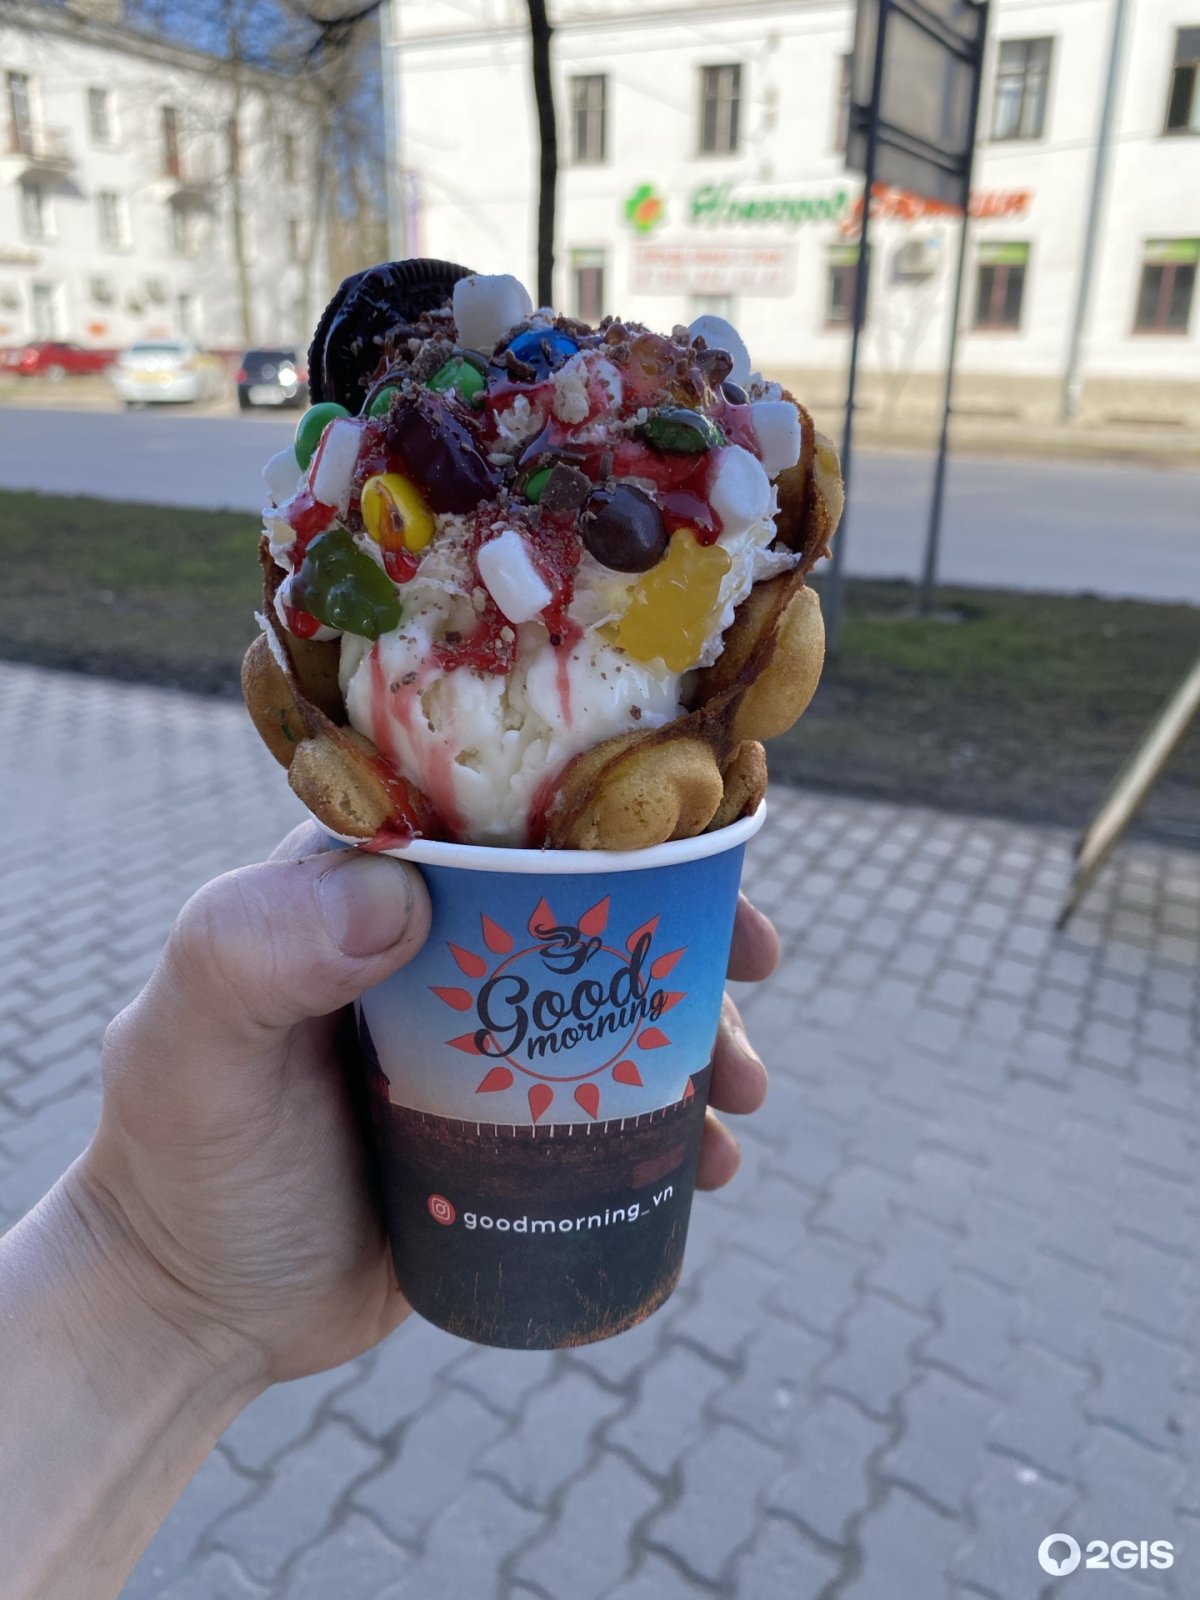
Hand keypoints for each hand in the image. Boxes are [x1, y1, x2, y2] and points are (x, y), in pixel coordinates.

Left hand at [73, 825, 776, 1387]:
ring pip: (612, 1010)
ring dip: (694, 1035)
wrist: (196, 1308)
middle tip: (748, 969)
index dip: (607, 823)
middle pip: (583, 915)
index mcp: (362, 892)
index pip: (498, 823)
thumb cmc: (179, 1158)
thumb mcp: (191, 1046)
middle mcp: (432, 953)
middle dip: (681, 932)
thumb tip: (402, 894)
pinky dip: (671, 1127)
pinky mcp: (506, 1132)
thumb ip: (254, 952)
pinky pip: (609, 1109)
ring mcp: (479, 1045)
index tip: (694, 856)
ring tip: (741, 1095)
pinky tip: (708, 1164)